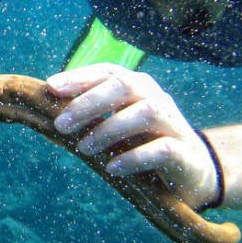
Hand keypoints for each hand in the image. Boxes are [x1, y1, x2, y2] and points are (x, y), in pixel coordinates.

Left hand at [46, 64, 219, 210]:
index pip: (109, 72)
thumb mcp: (118, 126)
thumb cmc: (145, 143)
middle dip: (90, 103)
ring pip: (145, 113)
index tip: (51, 86)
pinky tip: (113, 168)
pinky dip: (134, 157)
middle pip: (125, 87)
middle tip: (61, 124)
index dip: (80, 77)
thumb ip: (92, 117)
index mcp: (138, 87)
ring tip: (83, 149)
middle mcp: (156, 98)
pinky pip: (161, 149)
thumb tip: (49, 116)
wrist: (192, 170)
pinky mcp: (184, 151)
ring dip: (108, 130)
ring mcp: (173, 123)